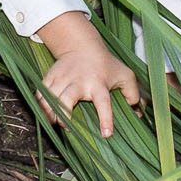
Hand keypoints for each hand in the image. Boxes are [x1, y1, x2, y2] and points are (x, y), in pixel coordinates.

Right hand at [37, 12, 139, 137]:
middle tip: (66, 128)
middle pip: (66, 99)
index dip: (105, 118)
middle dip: (64, 116)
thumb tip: (139, 113)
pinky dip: (40, 106)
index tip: (106, 134)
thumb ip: (133, 93)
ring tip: (54, 123)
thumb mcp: (124, 75)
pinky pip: (40, 94)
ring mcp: (62, 79)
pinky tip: (45, 114)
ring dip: (50, 114)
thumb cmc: (105, 64)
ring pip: (50, 98)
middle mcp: (79, 81)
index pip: (103, 102)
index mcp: (98, 83)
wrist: (81, 45)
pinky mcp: (50, 77)